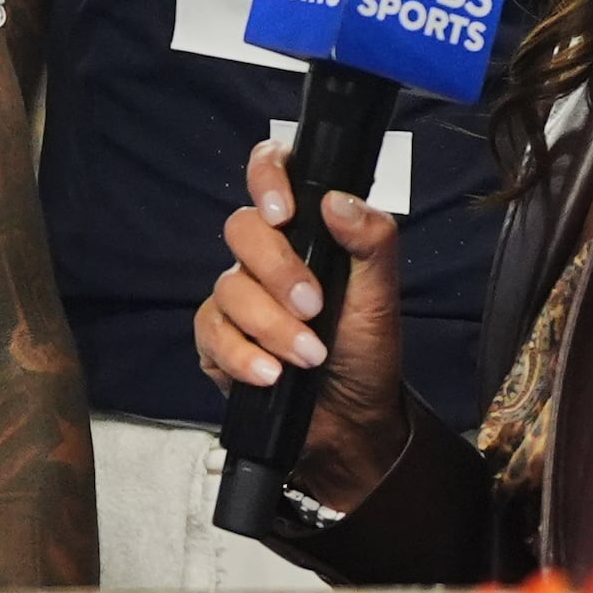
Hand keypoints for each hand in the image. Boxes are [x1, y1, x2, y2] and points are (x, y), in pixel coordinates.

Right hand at [192, 139, 410, 506]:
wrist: (351, 418)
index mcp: (304, 231)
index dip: (267, 178)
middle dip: (278, 271)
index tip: (284, 213)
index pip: (272, 174)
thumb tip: (338, 201)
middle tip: (314, 307)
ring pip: (229, 288)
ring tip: (309, 357)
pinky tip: (271, 374)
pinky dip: (242, 355)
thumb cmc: (366, 350)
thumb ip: (372, 241)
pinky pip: (211, 332)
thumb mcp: (381, 296)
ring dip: (272, 326)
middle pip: (242, 230)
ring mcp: (236, 296)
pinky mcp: (216, 337)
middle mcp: (264, 256)